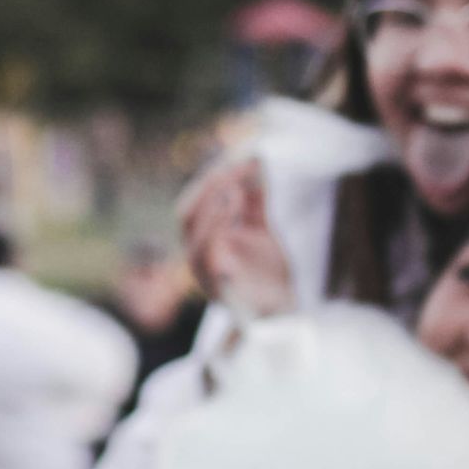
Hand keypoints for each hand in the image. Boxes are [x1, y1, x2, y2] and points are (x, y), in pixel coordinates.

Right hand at [178, 157, 292, 318]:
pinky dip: (221, 244)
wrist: (280, 311)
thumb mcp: (260, 227)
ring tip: (236, 193)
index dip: (208, 180)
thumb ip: (254, 197)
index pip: (190, 205)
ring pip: (197, 244)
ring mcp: (208, 279)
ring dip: (214, 214)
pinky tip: (236, 227)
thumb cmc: (264, 271)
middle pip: (187, 218)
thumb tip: (255, 157)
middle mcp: (196, 259)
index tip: (235, 160)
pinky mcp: (227, 297)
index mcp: (200, 240)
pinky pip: (215, 272)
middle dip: (208, 191)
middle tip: (232, 172)